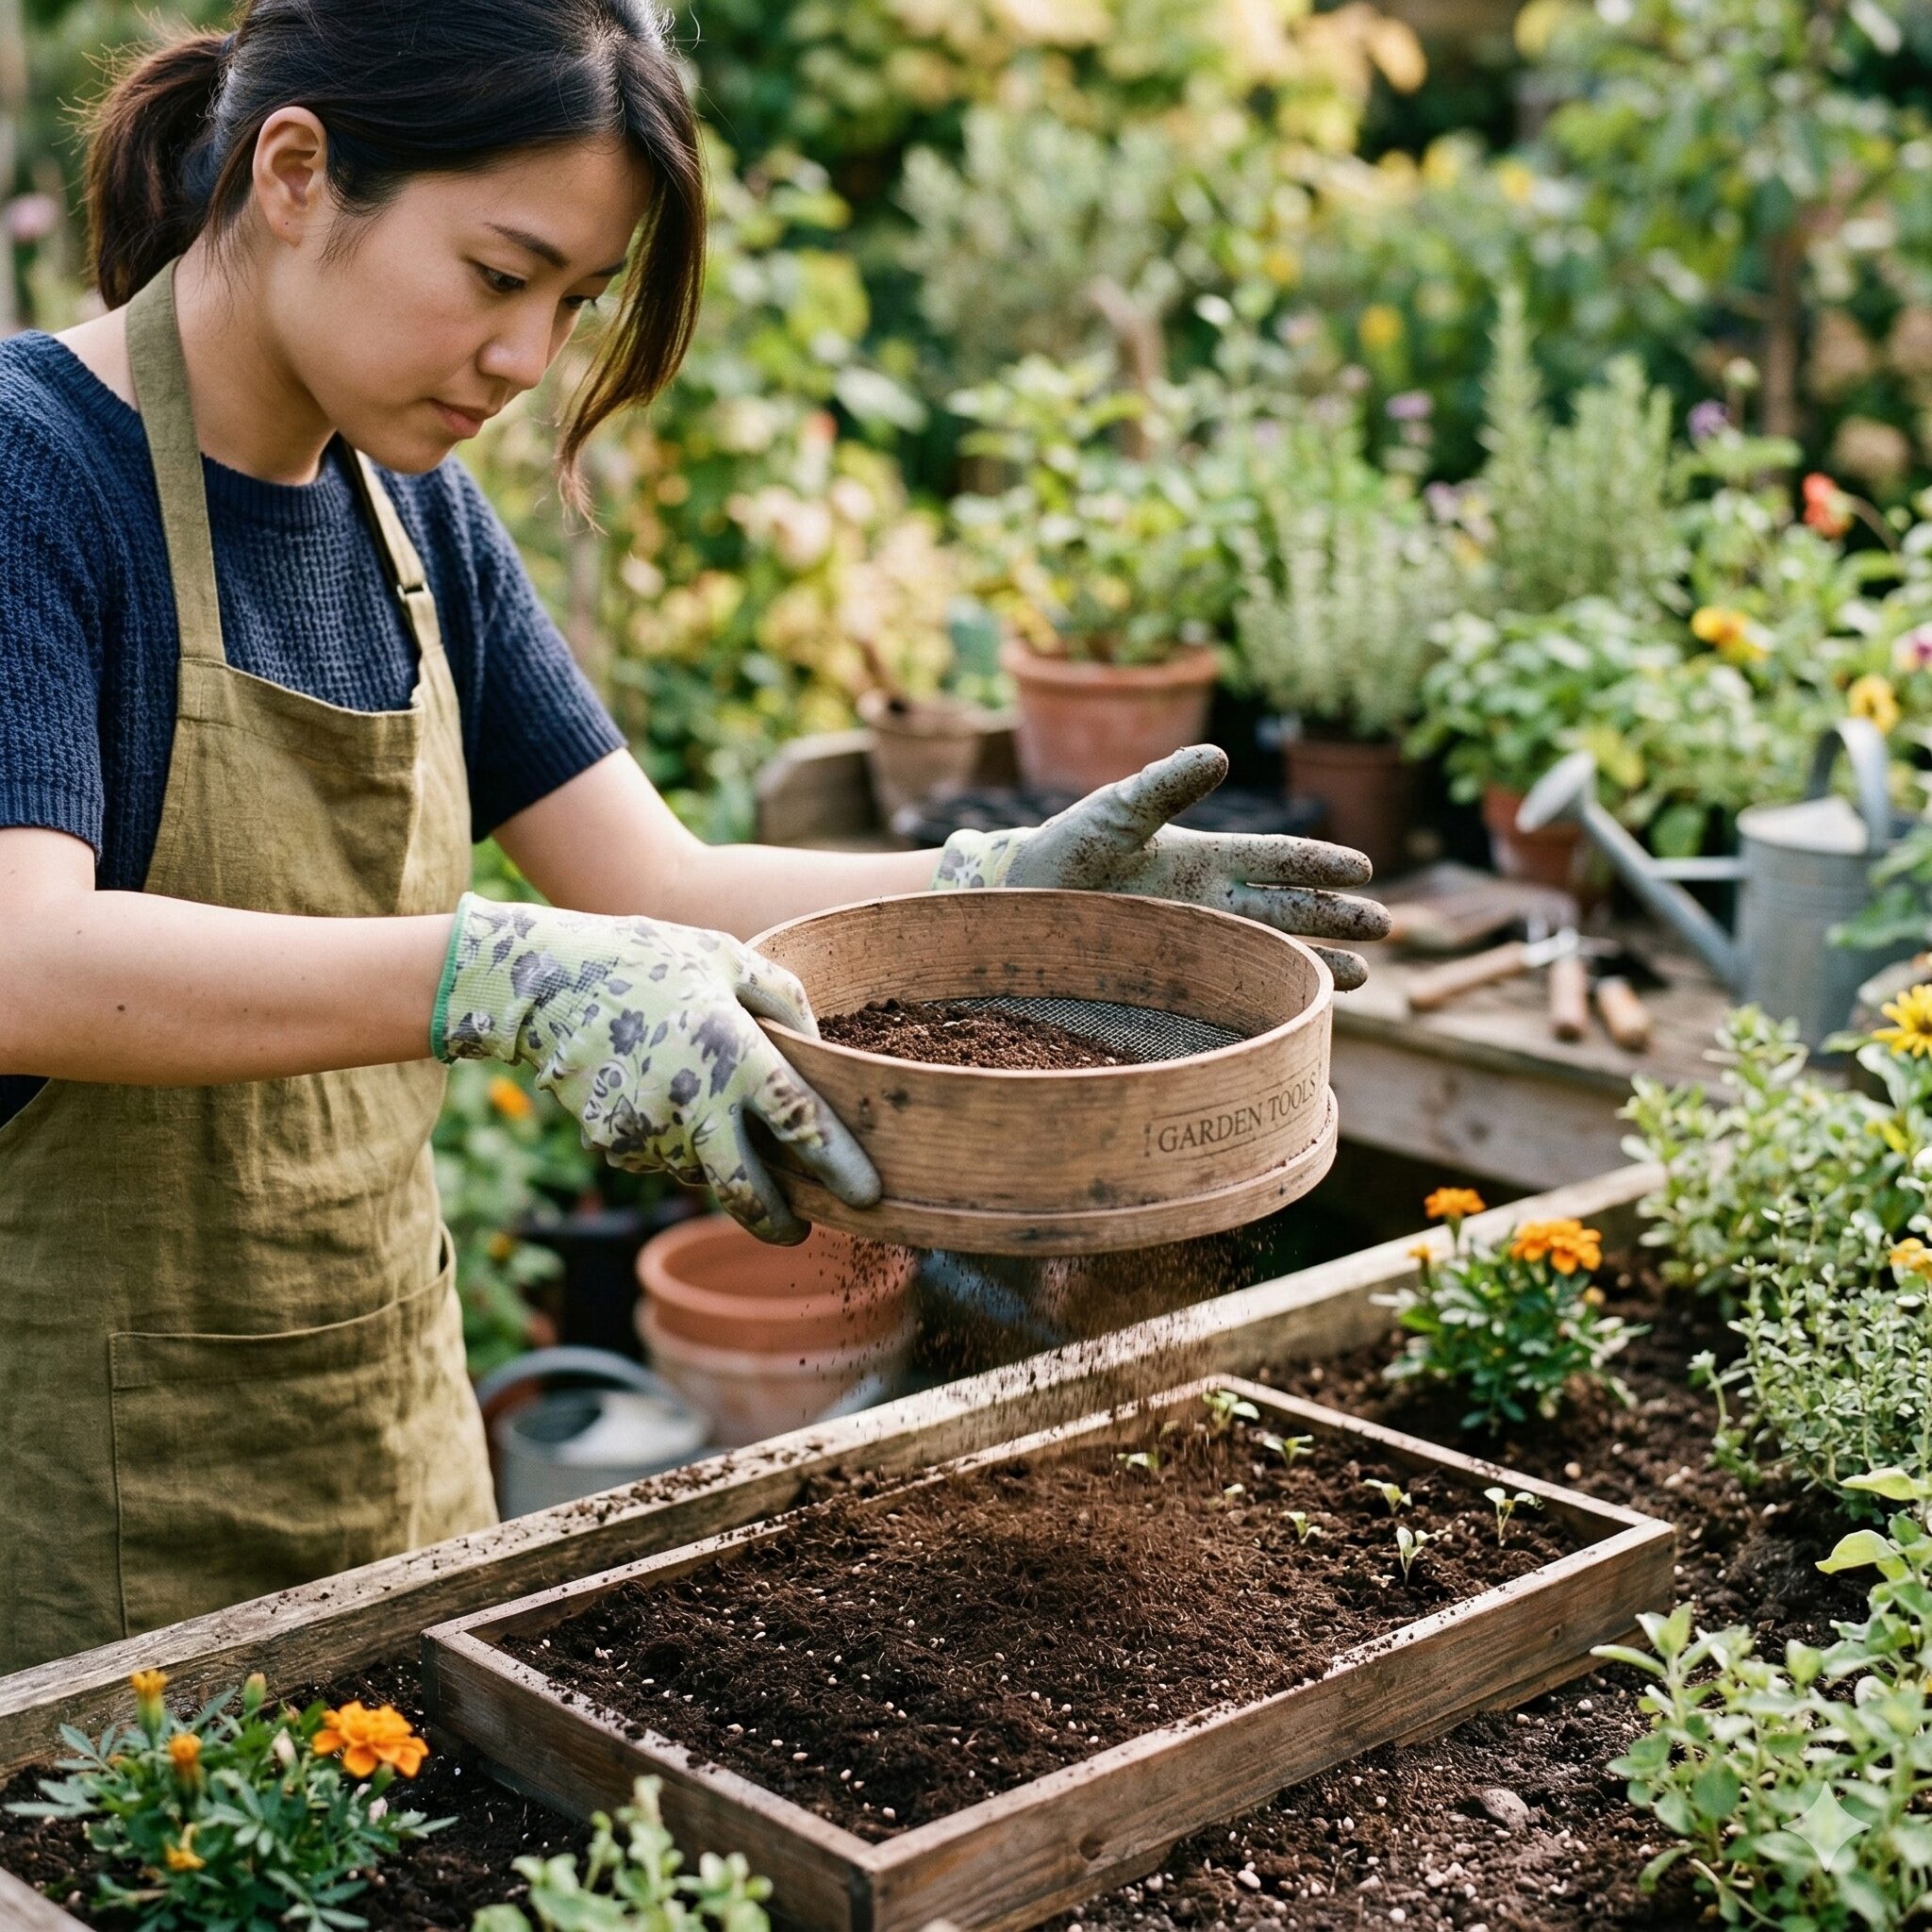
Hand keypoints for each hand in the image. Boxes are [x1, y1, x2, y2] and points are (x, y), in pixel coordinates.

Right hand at [434, 894, 878, 1243]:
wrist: (540, 981)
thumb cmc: (646, 960)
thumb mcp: (727, 957)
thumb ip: (785, 998)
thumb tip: (820, 1047)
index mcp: (734, 1052)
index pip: (802, 1123)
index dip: (840, 1165)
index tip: (868, 1194)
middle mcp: (694, 1103)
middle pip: (748, 1191)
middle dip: (779, 1220)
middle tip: (799, 1228)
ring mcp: (647, 1131)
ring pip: (701, 1172)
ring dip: (716, 1159)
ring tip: (700, 1104)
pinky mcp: (612, 1145)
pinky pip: (659, 1159)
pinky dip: (671, 1143)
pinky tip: (655, 1094)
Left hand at [930, 745, 1390, 988]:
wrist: (1013, 906)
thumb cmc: (1063, 852)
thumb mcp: (1115, 813)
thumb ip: (1164, 785)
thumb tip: (1222, 756)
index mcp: (1202, 859)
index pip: (1275, 859)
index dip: (1318, 863)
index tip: (1362, 870)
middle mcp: (1208, 904)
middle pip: (1287, 908)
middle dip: (1337, 916)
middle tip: (1386, 925)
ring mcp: (1194, 944)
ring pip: (1271, 952)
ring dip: (1317, 962)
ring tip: (1363, 976)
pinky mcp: (1175, 981)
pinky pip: (1235, 992)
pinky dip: (1271, 998)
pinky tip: (1300, 1010)